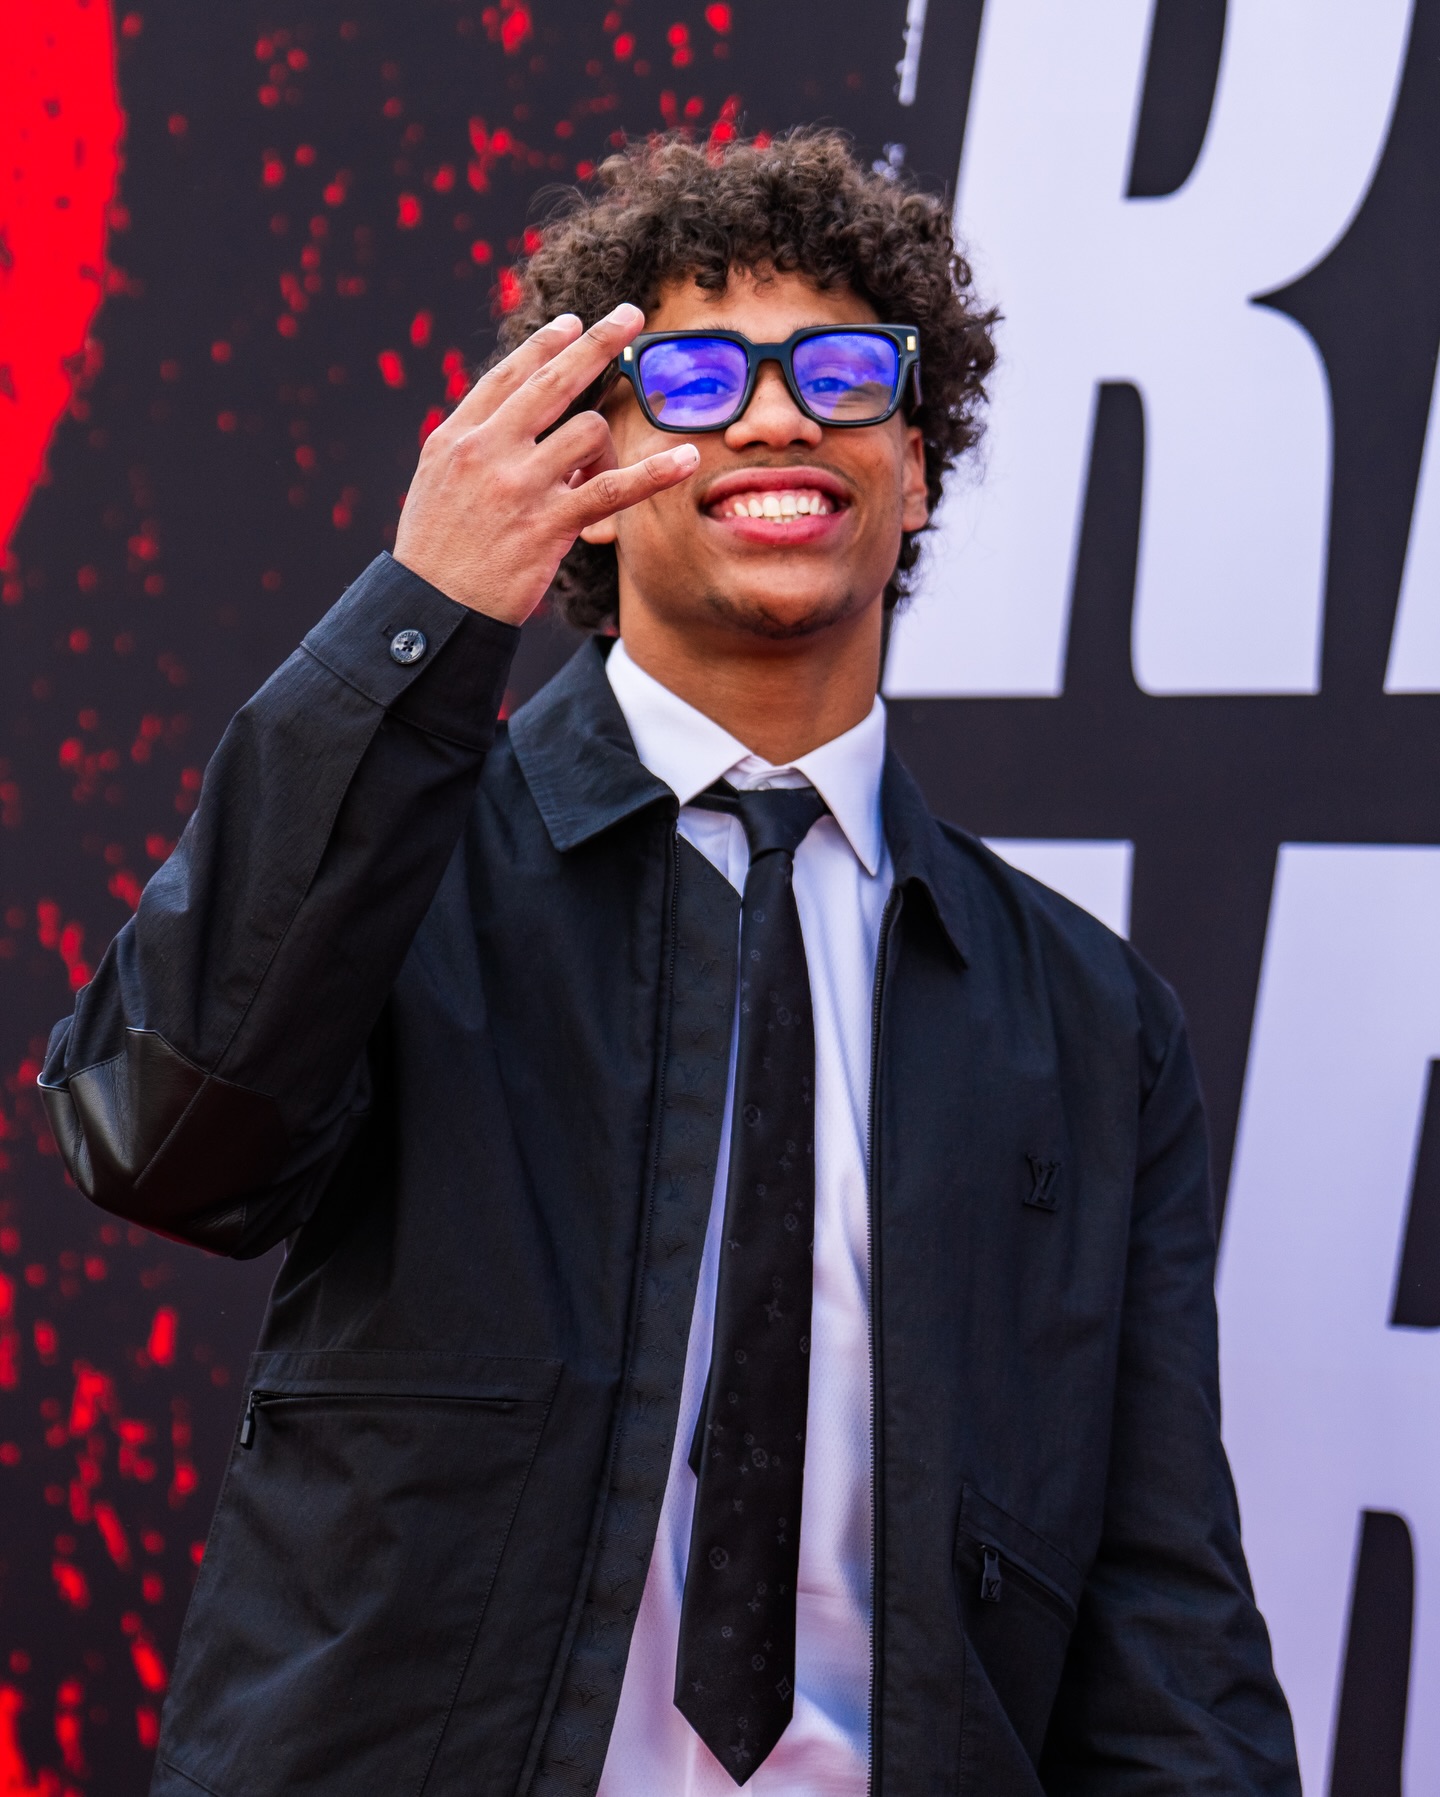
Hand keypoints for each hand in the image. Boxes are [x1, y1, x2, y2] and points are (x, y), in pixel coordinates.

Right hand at [392, 303, 697, 624]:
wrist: (431, 610)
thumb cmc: (436, 554)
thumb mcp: (436, 484)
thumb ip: (473, 447)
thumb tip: (518, 421)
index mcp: (457, 437)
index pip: (508, 376)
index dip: (545, 345)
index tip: (574, 321)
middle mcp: (487, 451)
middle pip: (553, 382)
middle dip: (597, 342)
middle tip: (631, 314)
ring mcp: (519, 486)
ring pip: (588, 431)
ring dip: (605, 445)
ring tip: (598, 469)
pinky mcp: (549, 525)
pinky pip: (613, 489)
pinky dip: (654, 474)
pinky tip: (686, 460)